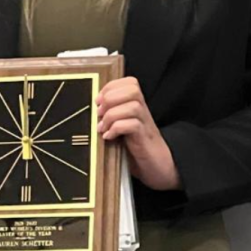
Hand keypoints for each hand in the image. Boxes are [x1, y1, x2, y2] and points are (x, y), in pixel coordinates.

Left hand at [96, 76, 180, 190]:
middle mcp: (143, 112)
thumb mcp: (122, 129)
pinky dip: (117, 128)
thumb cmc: (137, 148)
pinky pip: (133, 125)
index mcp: (137, 106)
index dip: (111, 86)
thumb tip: (92, 113)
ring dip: (112, 115)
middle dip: (111, 97)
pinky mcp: (145, 139)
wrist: (158, 167)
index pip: (130, 82)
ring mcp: (146, 124)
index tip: (98, 99)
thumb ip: (111, 118)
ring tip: (102, 127)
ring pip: (133, 106)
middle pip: (133, 89)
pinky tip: (109, 137)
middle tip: (99, 113)